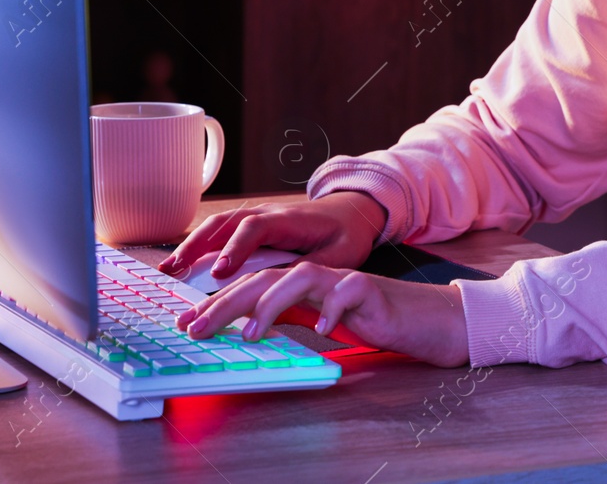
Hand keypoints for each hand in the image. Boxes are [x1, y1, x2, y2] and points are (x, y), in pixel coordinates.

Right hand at [155, 191, 386, 279]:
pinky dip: (197, 246)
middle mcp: (265, 214)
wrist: (351, 212)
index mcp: (287, 219)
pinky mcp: (250, 227)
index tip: (219, 272)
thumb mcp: (338, 256)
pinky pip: (219, 233)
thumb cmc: (345, 235)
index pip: (254, 229)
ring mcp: (255, 218)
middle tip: (174, 272)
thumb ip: (310, 269)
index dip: (235, 249)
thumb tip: (281, 288)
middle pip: (224, 224)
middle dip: (197, 248)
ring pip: (216, 227)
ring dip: (190, 246)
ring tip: (167, 270)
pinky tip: (180, 265)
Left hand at [175, 261, 470, 367]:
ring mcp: (341, 279)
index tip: (187, 324)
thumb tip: (245, 326)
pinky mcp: (369, 288)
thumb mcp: (316, 318)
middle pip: (265, 278)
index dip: (217, 303)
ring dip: (272, 303)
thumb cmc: (368, 318)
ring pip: (300, 277)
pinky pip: (347, 293)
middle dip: (227, 301)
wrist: (419, 317)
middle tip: (199, 328)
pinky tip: (322, 329)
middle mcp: (315, 275)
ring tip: (252, 332)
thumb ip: (286, 316)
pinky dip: (332, 309)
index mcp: (299, 283)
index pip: (251, 286)